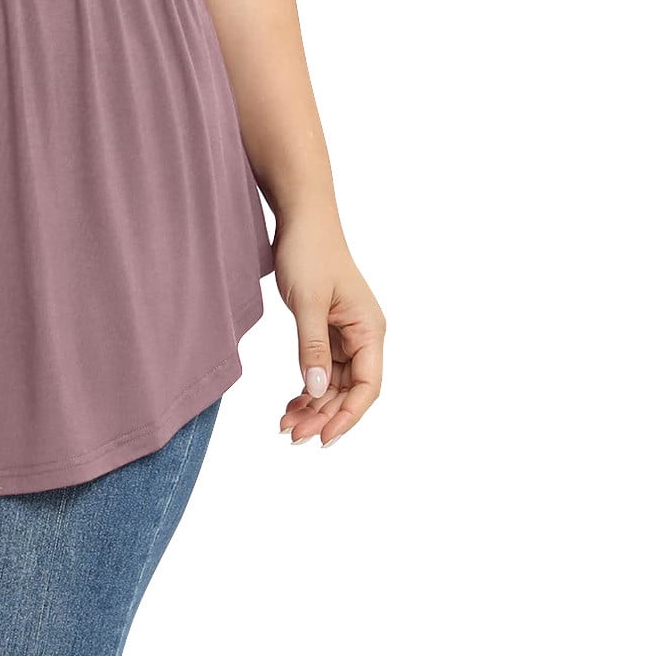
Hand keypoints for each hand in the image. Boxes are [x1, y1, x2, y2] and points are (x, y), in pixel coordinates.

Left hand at [273, 221, 384, 446]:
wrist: (301, 218)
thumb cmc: (309, 251)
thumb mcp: (308, 302)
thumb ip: (313, 347)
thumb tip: (318, 390)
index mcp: (370, 329)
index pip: (367, 387)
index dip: (348, 416)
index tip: (323, 437)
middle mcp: (364, 335)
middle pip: (350, 390)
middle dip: (324, 415)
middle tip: (293, 435)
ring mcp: (346, 333)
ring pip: (335, 382)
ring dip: (314, 405)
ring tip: (286, 425)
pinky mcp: (328, 329)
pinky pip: (323, 367)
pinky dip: (308, 386)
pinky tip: (291, 403)